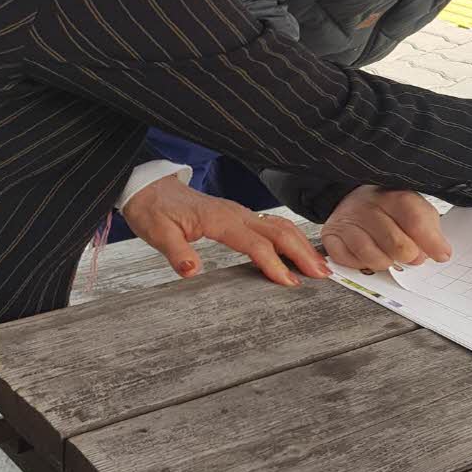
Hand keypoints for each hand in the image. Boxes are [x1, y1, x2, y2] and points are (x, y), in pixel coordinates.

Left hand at [122, 176, 328, 288]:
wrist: (149, 188)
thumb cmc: (154, 210)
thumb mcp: (157, 233)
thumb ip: (176, 252)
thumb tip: (190, 270)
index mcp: (218, 219)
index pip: (255, 243)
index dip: (274, 263)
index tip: (289, 283)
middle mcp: (235, 213)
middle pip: (277, 232)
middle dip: (302, 253)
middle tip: (322, 276)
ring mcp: (239, 212)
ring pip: (279, 226)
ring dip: (301, 244)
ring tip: (320, 266)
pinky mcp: (239, 215)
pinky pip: (271, 225)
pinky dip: (291, 238)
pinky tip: (299, 250)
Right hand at [321, 186, 451, 273]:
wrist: (353, 199)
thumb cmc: (390, 211)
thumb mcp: (416, 212)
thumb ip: (430, 232)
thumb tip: (441, 254)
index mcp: (393, 195)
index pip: (414, 219)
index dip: (430, 242)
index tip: (441, 255)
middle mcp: (367, 205)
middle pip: (396, 243)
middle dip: (408, 256)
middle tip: (409, 255)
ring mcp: (347, 220)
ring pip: (371, 256)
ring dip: (384, 262)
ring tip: (387, 256)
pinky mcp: (330, 235)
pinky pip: (347, 261)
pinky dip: (360, 264)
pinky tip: (366, 256)